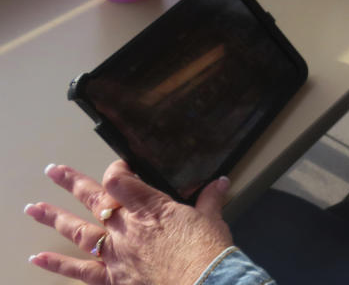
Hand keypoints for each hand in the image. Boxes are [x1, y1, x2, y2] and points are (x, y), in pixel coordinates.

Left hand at [25, 161, 232, 284]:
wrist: (204, 284)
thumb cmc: (208, 252)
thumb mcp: (212, 220)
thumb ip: (211, 199)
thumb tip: (221, 182)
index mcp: (150, 208)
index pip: (121, 180)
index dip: (117, 171)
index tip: (121, 168)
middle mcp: (127, 227)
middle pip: (93, 198)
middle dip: (72, 182)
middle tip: (53, 170)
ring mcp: (116, 253)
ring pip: (79, 231)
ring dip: (55, 218)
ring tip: (34, 208)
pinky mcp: (113, 278)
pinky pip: (80, 271)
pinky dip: (58, 265)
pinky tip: (38, 259)